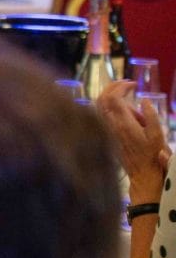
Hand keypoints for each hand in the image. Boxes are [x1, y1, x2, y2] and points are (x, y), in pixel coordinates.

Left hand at [97, 80, 168, 201]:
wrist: (142, 173)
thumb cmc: (153, 155)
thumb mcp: (158, 135)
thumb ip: (151, 116)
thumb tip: (144, 100)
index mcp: (124, 124)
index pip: (113, 98)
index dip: (121, 87)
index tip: (133, 84)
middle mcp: (111, 125)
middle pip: (102, 98)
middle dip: (112, 87)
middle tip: (127, 83)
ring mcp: (107, 130)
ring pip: (100, 106)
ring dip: (110, 94)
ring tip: (125, 91)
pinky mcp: (108, 134)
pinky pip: (102, 114)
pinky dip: (109, 104)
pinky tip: (123, 105)